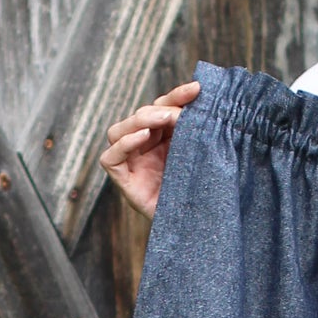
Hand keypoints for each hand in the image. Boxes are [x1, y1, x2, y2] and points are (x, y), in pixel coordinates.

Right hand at [98, 79, 199, 217]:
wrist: (200, 228)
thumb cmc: (205, 193)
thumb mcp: (206, 157)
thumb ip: (201, 133)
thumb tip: (207, 99)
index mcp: (166, 139)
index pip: (163, 108)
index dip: (177, 96)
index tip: (197, 89)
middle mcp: (146, 148)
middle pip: (140, 116)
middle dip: (158, 109)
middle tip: (176, 112)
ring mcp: (132, 164)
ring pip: (119, 131)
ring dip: (140, 121)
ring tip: (162, 119)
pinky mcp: (124, 181)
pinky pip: (111, 158)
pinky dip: (124, 144)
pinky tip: (143, 137)